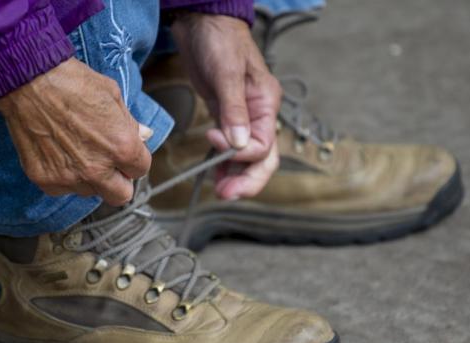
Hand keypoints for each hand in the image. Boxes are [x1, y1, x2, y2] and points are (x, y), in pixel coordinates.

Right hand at [0, 57, 151, 205]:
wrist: (28, 81)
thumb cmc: (72, 82)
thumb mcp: (112, 95)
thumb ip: (129, 123)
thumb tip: (144, 135)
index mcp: (121, 147)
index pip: (140, 170)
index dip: (133, 160)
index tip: (124, 152)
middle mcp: (97, 169)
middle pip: (120, 195)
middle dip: (119, 181)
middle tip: (108, 164)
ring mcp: (69, 177)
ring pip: (90, 191)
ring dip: (89, 178)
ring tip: (76, 150)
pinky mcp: (45, 179)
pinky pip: (62, 188)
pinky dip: (62, 175)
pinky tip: (57, 152)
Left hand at [171, 13, 281, 199]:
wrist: (203, 22)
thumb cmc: (219, 39)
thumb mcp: (227, 72)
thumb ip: (233, 110)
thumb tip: (237, 143)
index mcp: (266, 104)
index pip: (263, 144)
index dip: (240, 152)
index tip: (214, 140)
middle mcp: (258, 115)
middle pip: (263, 159)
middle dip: (247, 180)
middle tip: (227, 193)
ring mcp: (243, 118)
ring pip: (247, 158)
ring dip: (235, 176)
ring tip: (219, 190)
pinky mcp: (225, 117)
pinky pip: (231, 148)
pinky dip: (224, 164)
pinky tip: (214, 174)